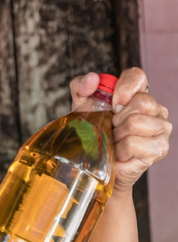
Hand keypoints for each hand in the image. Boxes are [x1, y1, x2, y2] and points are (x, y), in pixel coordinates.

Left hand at [70, 67, 171, 193]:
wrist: (96, 165)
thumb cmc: (94, 134)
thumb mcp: (82, 108)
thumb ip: (81, 88)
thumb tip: (92, 79)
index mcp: (140, 95)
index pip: (138, 76)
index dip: (122, 88)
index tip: (111, 104)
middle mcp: (157, 110)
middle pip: (141, 102)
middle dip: (116, 118)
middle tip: (111, 129)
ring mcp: (161, 129)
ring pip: (136, 123)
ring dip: (117, 135)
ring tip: (114, 141)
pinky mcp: (159, 149)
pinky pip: (133, 143)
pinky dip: (120, 149)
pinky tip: (119, 153)